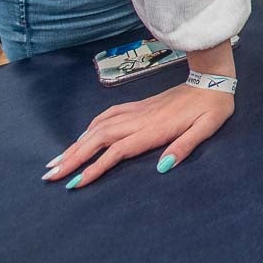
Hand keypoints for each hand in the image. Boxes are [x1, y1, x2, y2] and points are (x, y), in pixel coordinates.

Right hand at [43, 42, 236, 188]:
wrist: (213, 80)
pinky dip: (91, 127)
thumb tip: (163, 167)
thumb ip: (185, 146)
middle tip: (49, 174)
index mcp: (154, 128)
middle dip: (73, 157)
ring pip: (99, 127)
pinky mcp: (139, 106)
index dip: (94, 167)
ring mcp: (138, 111)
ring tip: (56, 160)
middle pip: (98, 139)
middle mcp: (140, 119)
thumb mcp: (207, 128)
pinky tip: (82, 136)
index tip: (74, 182)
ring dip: (76, 144)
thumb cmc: (212, 108)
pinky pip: (108, 115)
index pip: (117, 151)